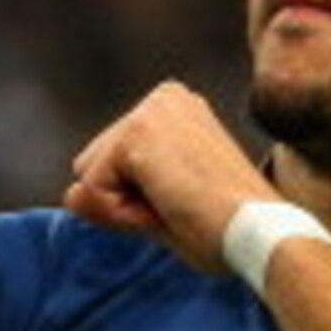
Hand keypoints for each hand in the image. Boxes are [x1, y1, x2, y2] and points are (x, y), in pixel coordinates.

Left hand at [63, 80, 268, 274]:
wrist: (262, 233)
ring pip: (92, 180)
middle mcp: (163, 97)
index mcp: (176, 108)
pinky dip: (122, 213)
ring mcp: (148, 111)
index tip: (189, 202)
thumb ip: (110, 201)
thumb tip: (68, 194)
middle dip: (126, 202)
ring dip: (125, 209)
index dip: (140, 200)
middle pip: (96, 166)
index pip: (115, 164)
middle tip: (183, 208)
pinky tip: (166, 206)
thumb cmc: (227, 229)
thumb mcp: (158, 212)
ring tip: (177, 206)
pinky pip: (94, 191)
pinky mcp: (136, 134)